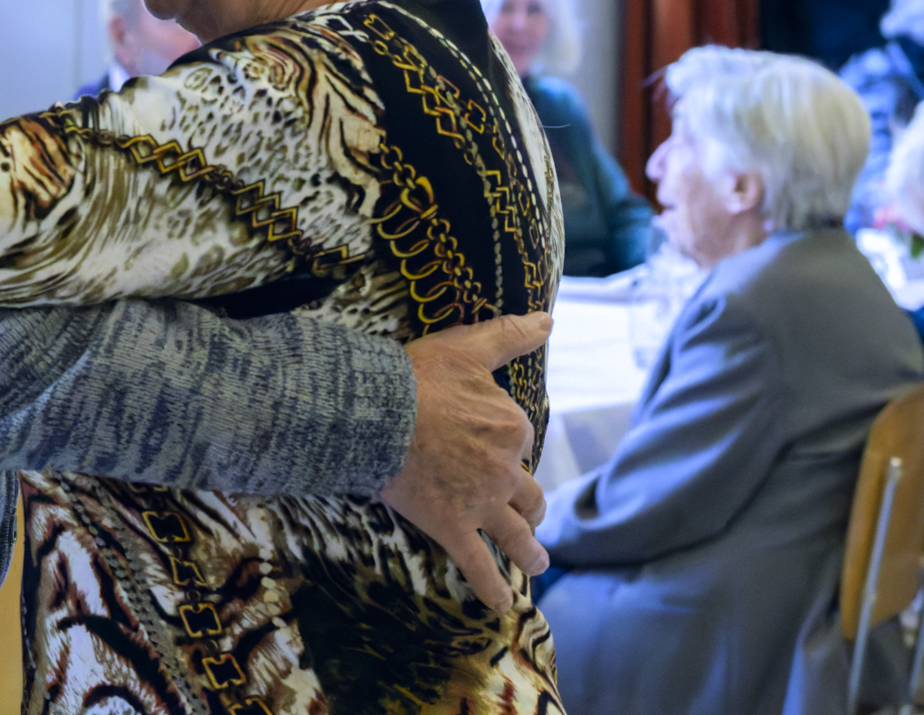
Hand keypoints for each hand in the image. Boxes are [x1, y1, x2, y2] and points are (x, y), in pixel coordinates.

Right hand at [381, 312, 552, 609]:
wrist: (375, 414)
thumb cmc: (417, 377)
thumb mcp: (468, 347)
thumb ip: (510, 335)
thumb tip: (548, 320)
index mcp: (512, 425)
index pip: (521, 441)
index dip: (509, 444)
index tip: (492, 446)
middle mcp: (505, 468)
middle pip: (528, 493)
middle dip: (531, 506)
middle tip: (529, 516)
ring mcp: (481, 503)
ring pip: (517, 533)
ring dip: (530, 551)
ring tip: (536, 563)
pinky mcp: (453, 528)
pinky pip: (479, 565)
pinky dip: (492, 587)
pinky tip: (502, 604)